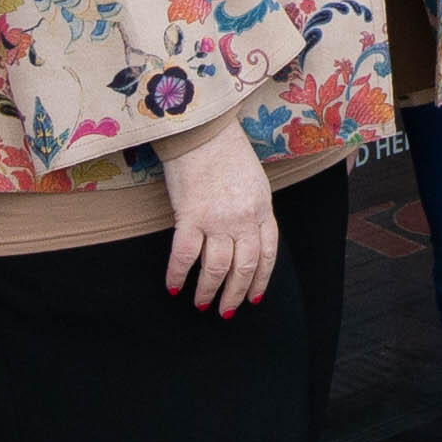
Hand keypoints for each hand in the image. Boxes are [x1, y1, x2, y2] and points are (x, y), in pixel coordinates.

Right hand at [160, 116, 279, 316]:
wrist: (203, 130)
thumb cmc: (226, 150)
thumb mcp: (254, 181)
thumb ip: (254, 209)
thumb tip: (247, 235)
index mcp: (262, 209)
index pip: (267, 255)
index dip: (261, 280)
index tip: (254, 298)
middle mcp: (244, 219)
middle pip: (244, 267)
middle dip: (235, 294)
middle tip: (226, 311)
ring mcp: (218, 220)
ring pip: (216, 269)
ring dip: (208, 291)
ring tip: (201, 304)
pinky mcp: (190, 216)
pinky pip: (184, 256)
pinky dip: (178, 275)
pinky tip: (174, 286)